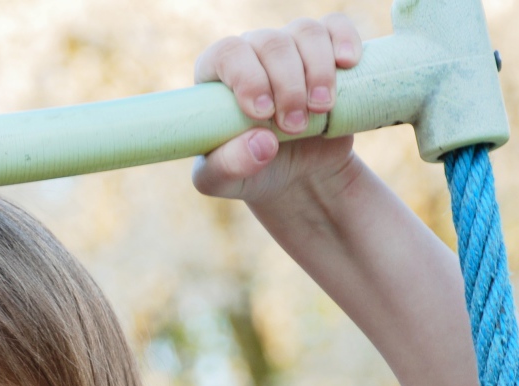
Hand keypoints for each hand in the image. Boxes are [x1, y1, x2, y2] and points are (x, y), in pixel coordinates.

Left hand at [192, 16, 363, 206]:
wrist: (296, 176)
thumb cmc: (250, 172)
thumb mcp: (224, 182)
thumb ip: (228, 167)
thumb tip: (262, 143)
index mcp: (216, 77)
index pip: (226, 55)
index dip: (247, 78)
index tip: (263, 113)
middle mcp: (251, 54)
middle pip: (270, 43)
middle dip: (287, 85)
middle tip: (295, 126)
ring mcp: (289, 48)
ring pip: (305, 33)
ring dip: (317, 70)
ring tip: (321, 109)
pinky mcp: (325, 51)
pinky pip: (335, 25)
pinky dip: (343, 39)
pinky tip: (347, 64)